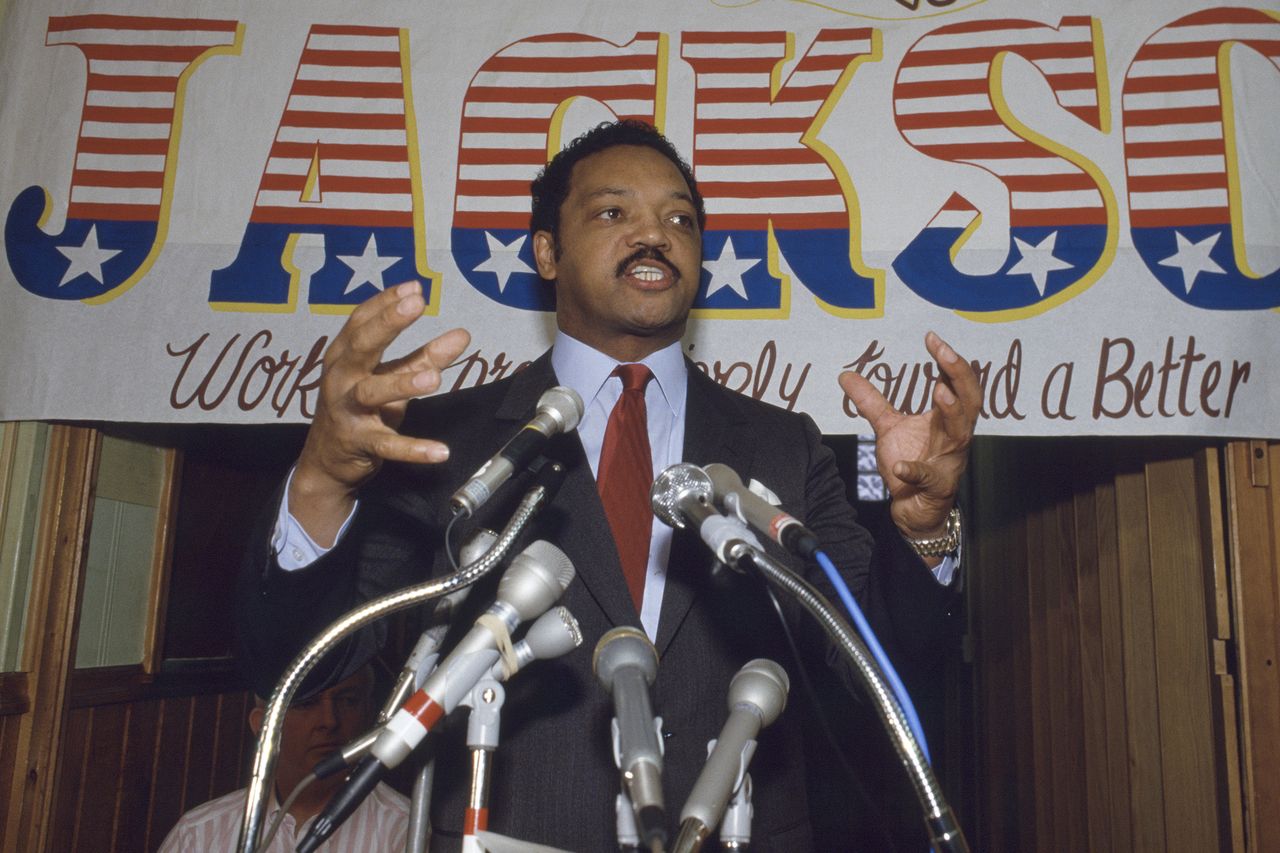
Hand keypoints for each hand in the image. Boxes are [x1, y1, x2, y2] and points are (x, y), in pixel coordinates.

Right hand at [290, 281, 469, 544]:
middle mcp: (341, 377)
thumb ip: (424, 357)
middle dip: (388, 323)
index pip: (361, 321)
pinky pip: (387, 444)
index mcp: (345, 355)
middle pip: (361, 345)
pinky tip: (441, 452)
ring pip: (372, 392)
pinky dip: (413, 449)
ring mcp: (347, 410)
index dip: (386, 302)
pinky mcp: (358, 442)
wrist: (327, 459)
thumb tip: (463, 334)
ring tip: (434, 378)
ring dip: (402, 383)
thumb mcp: (390, 378)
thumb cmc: (361, 408)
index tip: (415, 287)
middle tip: (416, 304)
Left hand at [838, 331, 978, 543]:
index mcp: (946, 418)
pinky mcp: (936, 486)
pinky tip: (900, 466)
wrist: (915, 508)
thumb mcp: (888, 428)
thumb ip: (871, 402)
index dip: (948, 360)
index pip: (956, 383)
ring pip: (960, 433)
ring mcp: (948, 461)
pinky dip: (915, 470)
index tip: (932, 337)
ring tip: (940, 391)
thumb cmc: (911, 463)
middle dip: (960, 374)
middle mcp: (954, 435)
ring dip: (952, 412)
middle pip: (970, 400)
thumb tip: (845, 375)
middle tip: (944, 353)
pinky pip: (929, 477)